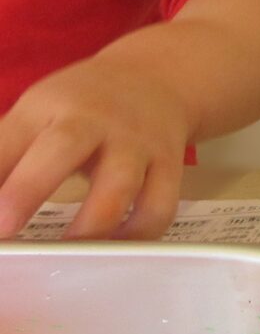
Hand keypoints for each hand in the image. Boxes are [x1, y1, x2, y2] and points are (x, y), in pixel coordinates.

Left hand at [0, 55, 192, 238]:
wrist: (157, 78)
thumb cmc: (82, 106)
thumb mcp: (36, 114)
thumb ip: (5, 156)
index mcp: (49, 107)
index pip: (6, 142)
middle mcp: (94, 120)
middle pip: (63, 147)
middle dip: (29, 189)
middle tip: (5, 227)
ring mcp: (136, 142)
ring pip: (120, 184)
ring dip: (92, 225)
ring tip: (68, 256)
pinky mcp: (169, 165)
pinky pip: (160, 205)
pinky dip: (139, 234)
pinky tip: (116, 250)